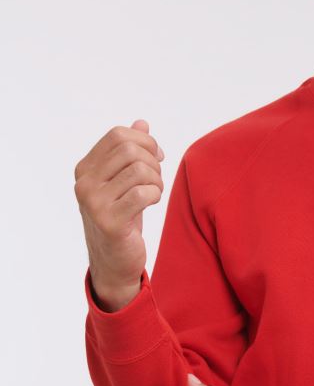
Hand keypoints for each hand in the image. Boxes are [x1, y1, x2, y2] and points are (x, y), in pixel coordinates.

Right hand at [74, 118, 165, 300]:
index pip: (118, 135)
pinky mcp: (110, 222)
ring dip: (156, 180)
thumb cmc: (122, 219)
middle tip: (156, 179)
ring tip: (154, 193)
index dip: (145, 141)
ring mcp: (94, 203)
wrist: (114, 263)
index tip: (157, 157)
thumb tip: (142, 123)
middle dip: (153, 161)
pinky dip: (155, 195)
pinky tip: (151, 203)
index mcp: (85, 169)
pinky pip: (143, 194)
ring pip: (139, 170)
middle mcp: (84, 183)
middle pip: (129, 149)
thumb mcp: (124, 183)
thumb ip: (130, 153)